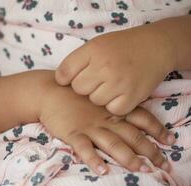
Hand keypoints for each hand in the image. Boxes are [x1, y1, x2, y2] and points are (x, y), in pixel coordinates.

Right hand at [39, 84, 174, 174]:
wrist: (50, 91)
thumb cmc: (74, 93)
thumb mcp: (98, 95)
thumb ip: (114, 104)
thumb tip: (133, 115)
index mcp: (112, 109)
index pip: (140, 118)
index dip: (156, 130)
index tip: (169, 140)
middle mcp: (105, 119)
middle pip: (131, 135)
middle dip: (149, 150)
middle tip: (162, 164)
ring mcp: (89, 127)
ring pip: (112, 144)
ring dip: (128, 157)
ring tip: (141, 169)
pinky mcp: (72, 133)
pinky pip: (83, 148)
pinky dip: (93, 159)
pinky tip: (102, 170)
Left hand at [55, 25, 175, 115]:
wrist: (155, 47)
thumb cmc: (120, 48)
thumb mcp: (95, 45)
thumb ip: (76, 61)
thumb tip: (60, 82)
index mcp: (92, 51)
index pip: (63, 74)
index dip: (66, 79)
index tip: (75, 77)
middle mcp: (104, 66)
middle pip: (78, 90)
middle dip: (85, 87)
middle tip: (98, 79)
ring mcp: (119, 83)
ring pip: (94, 101)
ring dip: (100, 96)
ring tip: (111, 85)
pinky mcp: (132, 97)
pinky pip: (112, 110)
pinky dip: (115, 105)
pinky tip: (121, 93)